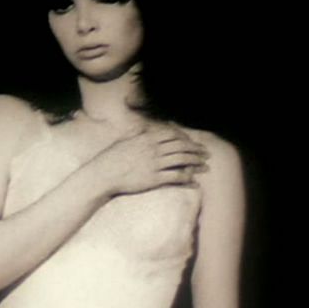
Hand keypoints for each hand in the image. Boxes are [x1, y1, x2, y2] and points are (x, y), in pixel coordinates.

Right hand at [90, 124, 208, 195]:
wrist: (103, 174)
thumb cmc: (111, 157)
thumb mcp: (125, 139)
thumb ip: (137, 133)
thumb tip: (143, 127)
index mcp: (147, 138)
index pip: (173, 135)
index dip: (185, 138)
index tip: (192, 142)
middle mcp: (154, 149)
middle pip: (181, 147)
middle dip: (195, 149)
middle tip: (205, 153)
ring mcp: (155, 164)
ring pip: (182, 160)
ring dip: (195, 162)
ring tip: (205, 165)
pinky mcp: (154, 179)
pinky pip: (175, 177)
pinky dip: (187, 178)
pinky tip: (194, 181)